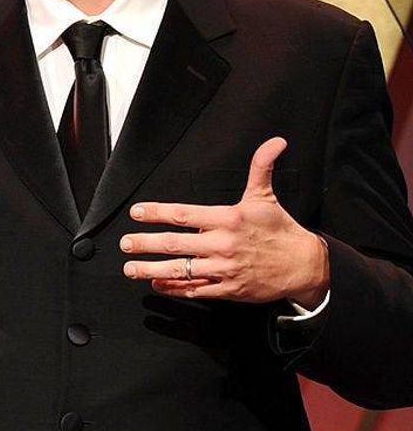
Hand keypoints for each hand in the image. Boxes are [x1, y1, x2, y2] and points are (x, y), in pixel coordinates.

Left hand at [120, 137, 329, 306]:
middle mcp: (223, 244)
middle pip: (176, 244)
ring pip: (182, 270)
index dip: (157, 213)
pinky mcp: (230, 289)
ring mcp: (225, 269)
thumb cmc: (280, 229)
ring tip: (131, 268)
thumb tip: (275, 141)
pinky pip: (197, 289)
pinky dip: (175, 287)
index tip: (137, 212)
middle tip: (125, 243)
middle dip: (146, 244)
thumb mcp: (266, 197)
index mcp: (228, 219)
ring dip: (152, 269)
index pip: (184, 214)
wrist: (305, 266)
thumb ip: (261, 167)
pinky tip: (158, 283)